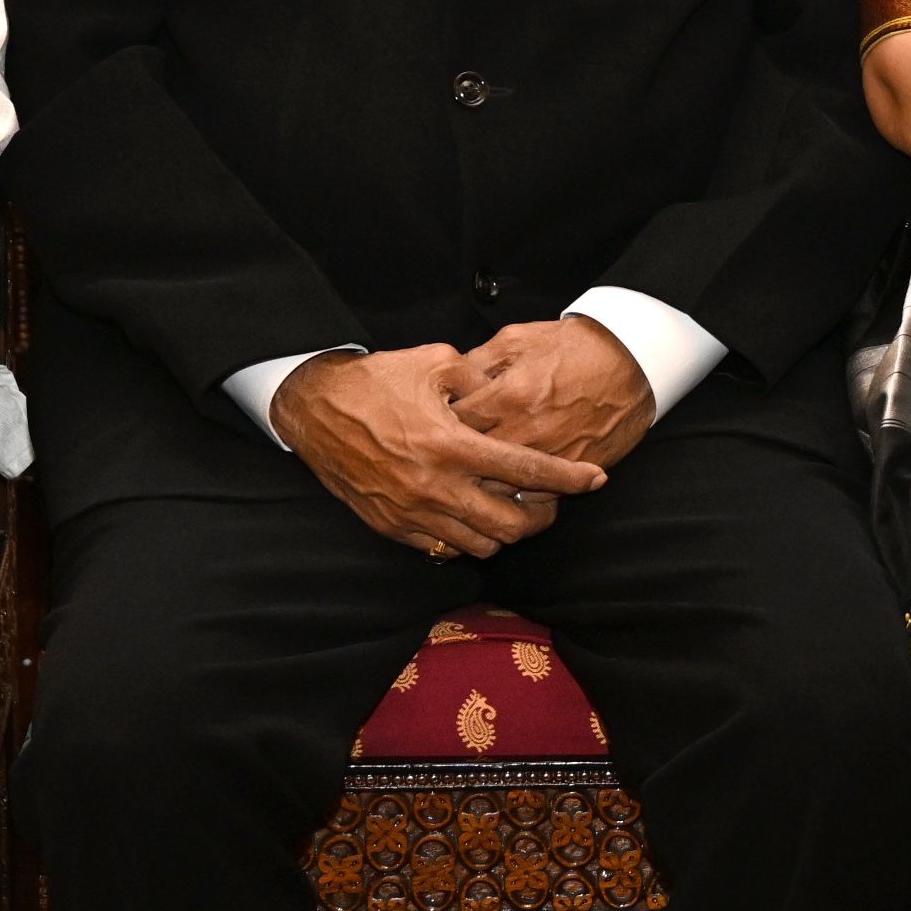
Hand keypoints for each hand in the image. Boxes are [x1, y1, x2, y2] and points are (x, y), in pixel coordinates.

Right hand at [270, 345, 603, 558]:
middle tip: (548, 501)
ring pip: (480, 545)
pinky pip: (443, 548)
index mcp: (451, 443)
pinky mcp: (392, 527)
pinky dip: (465, 537)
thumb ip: (478, 378)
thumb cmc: (375, 381)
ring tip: (509, 507)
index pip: (525, 470)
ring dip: (504, 531)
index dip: (567, 478)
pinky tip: (469, 513)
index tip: (595, 479)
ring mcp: (412, 513)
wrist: (315, 409)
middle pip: (510, 525)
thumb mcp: (434, 361)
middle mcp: (435, 486)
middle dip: (540, 517)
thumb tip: (505, 392)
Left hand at [447, 317, 656, 477]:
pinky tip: (507, 490)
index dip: (439, 422)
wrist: (629, 360)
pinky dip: (519, 497)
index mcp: (508, 395)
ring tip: (471, 477)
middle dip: (456, 459)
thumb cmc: (572, 346)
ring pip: (501, 488)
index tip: (434, 422)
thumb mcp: (517, 339)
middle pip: (473, 461)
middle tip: (445, 455)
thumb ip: (478, 361)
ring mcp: (549, 455)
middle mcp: (525, 431)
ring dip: (484, 485)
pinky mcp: (571, 469)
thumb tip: (452, 382)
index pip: (456, 422)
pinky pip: (536, 497)